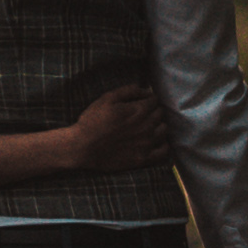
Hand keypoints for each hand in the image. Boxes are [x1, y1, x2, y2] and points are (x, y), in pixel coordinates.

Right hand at [52, 83, 172, 176]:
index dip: (148, 99)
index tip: (141, 101)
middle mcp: (146, 126)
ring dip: (158, 125)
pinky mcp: (143, 158)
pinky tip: (154, 142)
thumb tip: (146, 89)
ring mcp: (146, 143)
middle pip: (160, 114)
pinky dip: (162, 144)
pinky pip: (163, 151)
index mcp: (138, 110)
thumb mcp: (107, 99)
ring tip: (148, 126)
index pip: (154, 100)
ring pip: (164, 130)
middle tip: (142, 113)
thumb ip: (128, 91)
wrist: (83, 147)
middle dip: (153, 111)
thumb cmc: (93, 120)